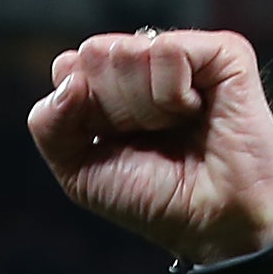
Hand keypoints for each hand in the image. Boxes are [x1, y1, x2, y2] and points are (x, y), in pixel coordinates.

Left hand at [28, 30, 272, 273]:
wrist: (209, 223)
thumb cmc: (150, 197)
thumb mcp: (78, 171)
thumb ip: (49, 124)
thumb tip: (68, 72)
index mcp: (109, 82)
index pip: (68, 69)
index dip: (80, 113)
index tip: (112, 142)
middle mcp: (145, 60)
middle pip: (94, 56)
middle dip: (112, 109)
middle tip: (149, 137)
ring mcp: (184, 52)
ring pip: (127, 52)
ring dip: (143, 108)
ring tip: (176, 128)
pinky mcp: (223, 51)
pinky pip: (167, 50)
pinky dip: (171, 94)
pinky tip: (196, 112)